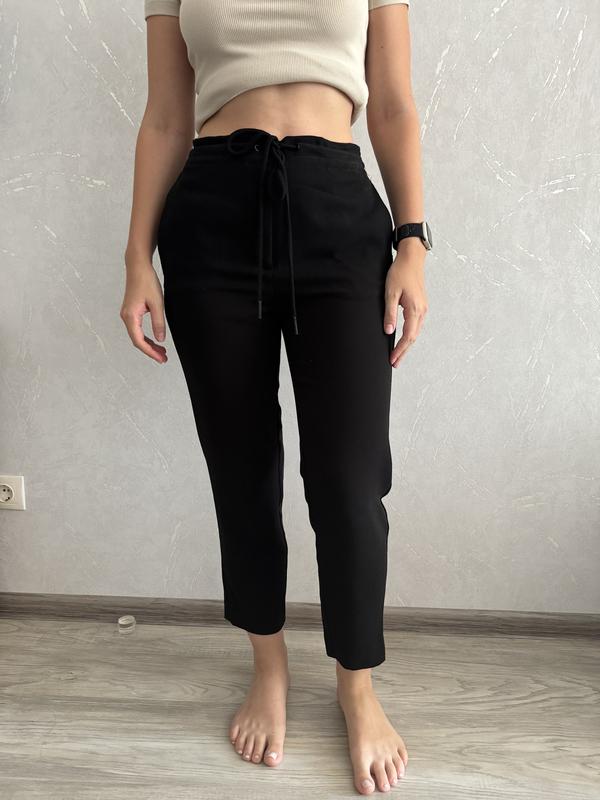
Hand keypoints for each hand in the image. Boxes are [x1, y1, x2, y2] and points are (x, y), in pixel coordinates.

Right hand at [120, 258, 167, 363]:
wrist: (138, 267)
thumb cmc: (147, 282)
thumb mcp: (157, 303)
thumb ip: (159, 322)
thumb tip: (161, 340)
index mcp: (131, 317)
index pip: (139, 341)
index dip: (150, 352)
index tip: (161, 359)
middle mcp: (126, 317)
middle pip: (137, 340)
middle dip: (150, 351)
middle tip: (164, 358)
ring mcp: (127, 314)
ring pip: (137, 335)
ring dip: (149, 344)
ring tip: (162, 351)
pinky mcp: (130, 311)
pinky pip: (137, 329)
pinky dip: (146, 336)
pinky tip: (155, 339)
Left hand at [383, 241, 427, 367]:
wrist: (412, 258)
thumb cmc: (400, 273)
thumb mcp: (390, 293)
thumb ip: (390, 313)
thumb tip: (389, 331)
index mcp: (415, 309)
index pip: (408, 336)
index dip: (400, 349)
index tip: (392, 359)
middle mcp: (422, 311)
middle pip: (413, 337)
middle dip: (403, 351)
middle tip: (394, 363)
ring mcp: (423, 308)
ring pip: (416, 332)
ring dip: (407, 345)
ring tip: (398, 355)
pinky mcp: (421, 305)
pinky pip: (416, 325)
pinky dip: (410, 335)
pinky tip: (404, 339)